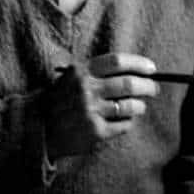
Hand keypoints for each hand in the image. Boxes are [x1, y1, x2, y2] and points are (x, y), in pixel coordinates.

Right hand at [42, 53, 159, 159]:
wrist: (39, 128)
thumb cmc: (60, 100)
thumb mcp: (72, 78)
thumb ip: (96, 72)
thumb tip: (134, 70)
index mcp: (81, 72)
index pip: (117, 61)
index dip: (139, 63)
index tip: (152, 68)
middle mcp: (86, 90)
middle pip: (128, 83)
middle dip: (148, 86)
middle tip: (154, 88)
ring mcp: (91, 112)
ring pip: (130, 106)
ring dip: (140, 106)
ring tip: (140, 106)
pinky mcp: (96, 132)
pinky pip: (124, 125)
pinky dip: (129, 122)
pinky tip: (125, 120)